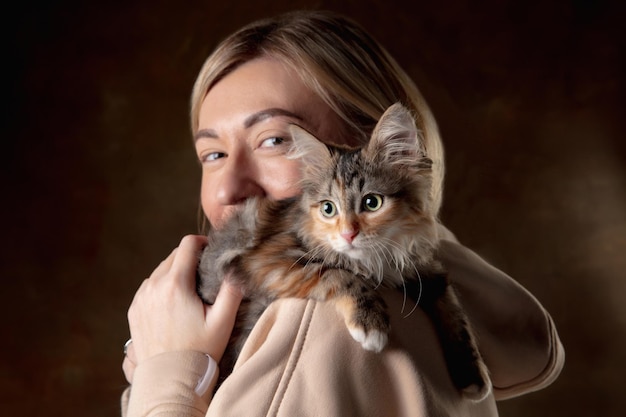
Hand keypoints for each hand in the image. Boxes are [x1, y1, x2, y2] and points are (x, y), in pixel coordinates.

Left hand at [123, 235, 241, 382]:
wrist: (169, 380)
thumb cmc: (200, 351)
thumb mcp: (223, 321)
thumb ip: (232, 290)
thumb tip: (236, 268)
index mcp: (175, 284)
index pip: (187, 245)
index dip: (202, 242)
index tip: (212, 252)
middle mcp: (154, 286)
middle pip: (174, 256)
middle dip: (190, 259)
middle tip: (205, 274)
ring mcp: (141, 298)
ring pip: (160, 270)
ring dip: (175, 272)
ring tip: (190, 290)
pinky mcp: (134, 310)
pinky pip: (149, 286)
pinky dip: (162, 286)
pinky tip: (174, 302)